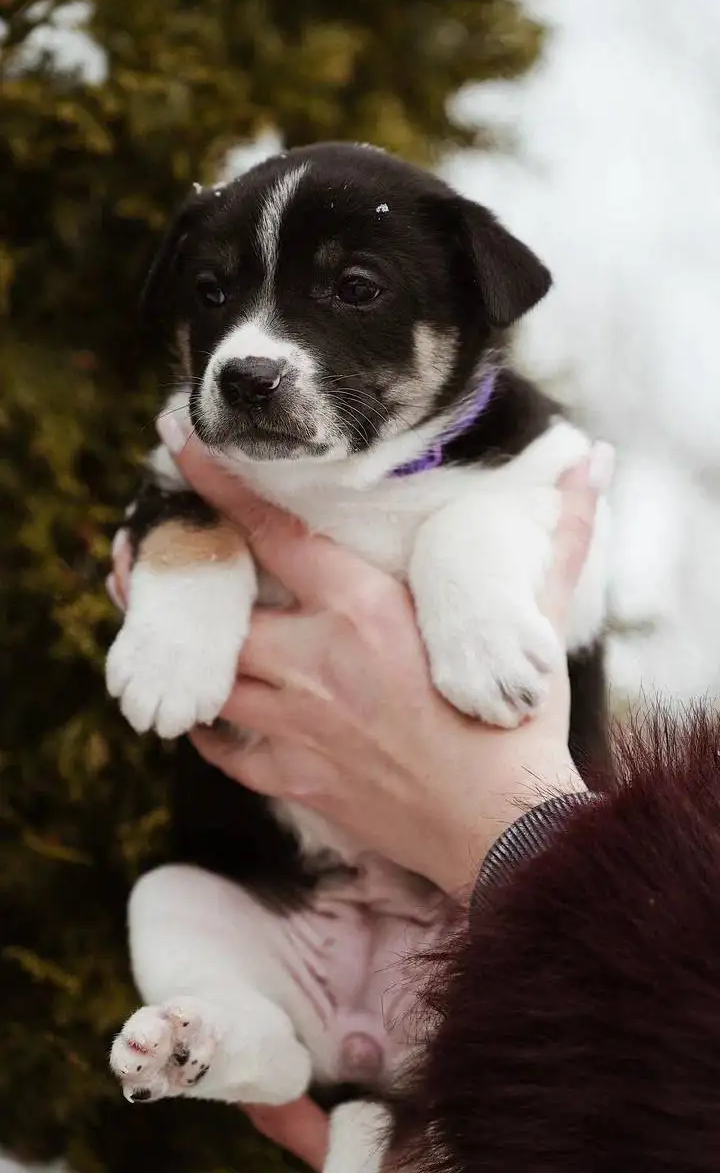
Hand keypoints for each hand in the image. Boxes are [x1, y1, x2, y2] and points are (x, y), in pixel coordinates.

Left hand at [107, 411, 612, 896]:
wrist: (504, 831)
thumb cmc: (518, 725)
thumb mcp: (536, 626)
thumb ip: (558, 541)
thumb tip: (592, 467)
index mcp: (367, 612)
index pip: (278, 534)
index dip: (223, 487)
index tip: (181, 447)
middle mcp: (316, 662)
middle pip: (215, 611)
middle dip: (165, 580)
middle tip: (131, 551)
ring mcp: (298, 725)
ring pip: (209, 679)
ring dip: (174, 654)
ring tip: (142, 632)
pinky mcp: (296, 780)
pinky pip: (228, 750)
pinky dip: (209, 728)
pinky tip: (202, 713)